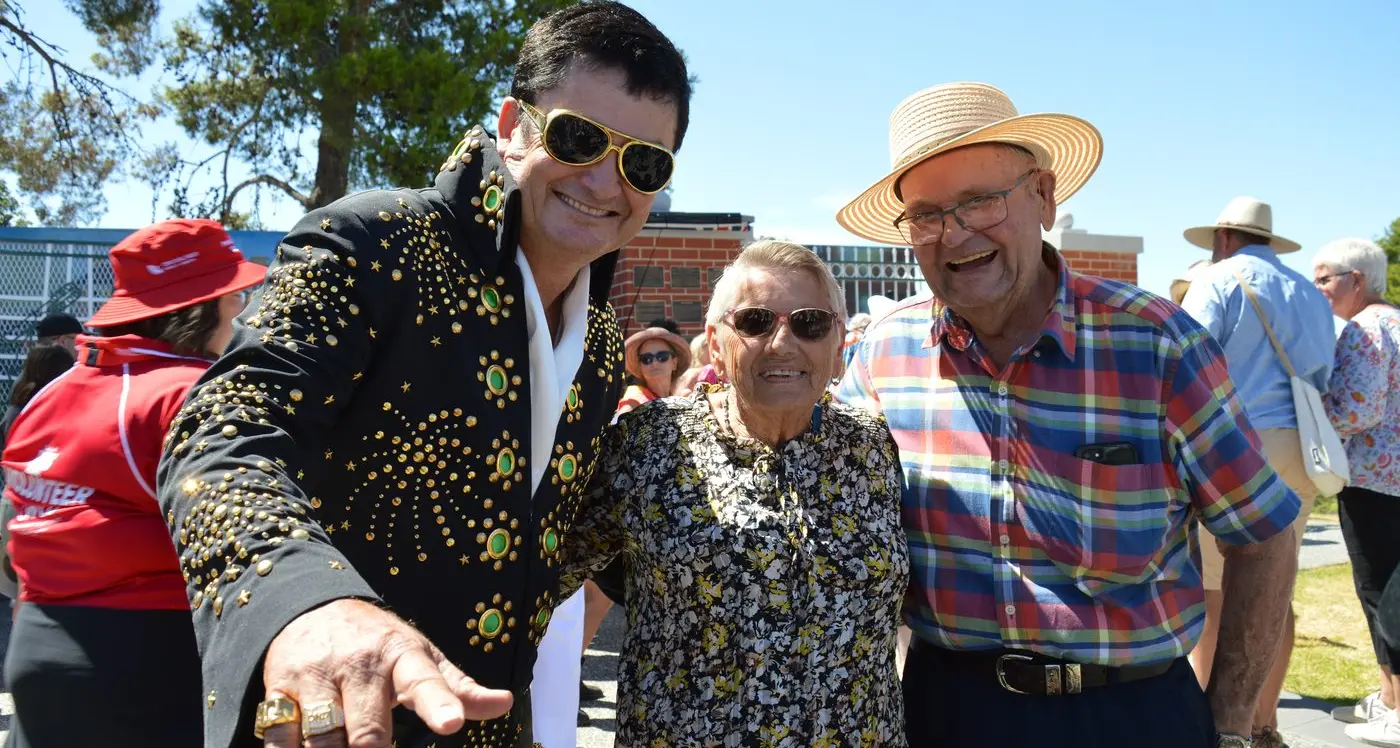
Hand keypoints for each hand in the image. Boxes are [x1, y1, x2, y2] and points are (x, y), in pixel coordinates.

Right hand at [260, 598, 513, 747]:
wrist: (311, 606)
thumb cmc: (378, 643)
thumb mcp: (422, 655)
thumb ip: (458, 687)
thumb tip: (505, 703)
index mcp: (401, 655)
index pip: (424, 682)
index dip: (439, 705)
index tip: (451, 724)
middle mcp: (359, 665)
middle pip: (367, 733)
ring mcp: (316, 677)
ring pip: (323, 742)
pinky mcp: (278, 689)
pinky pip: (281, 739)